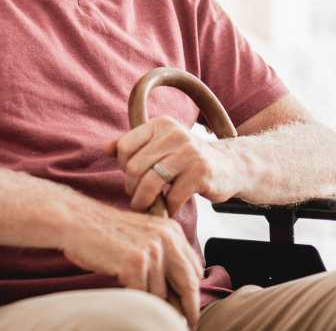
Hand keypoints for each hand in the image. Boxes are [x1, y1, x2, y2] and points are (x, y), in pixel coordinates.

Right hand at [60, 203, 202, 327]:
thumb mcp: (143, 236)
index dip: (192, 292)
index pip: (194, 269)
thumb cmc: (105, 233)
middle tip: (187, 326)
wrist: (77, 222)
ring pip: (162, 294)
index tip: (190, 308)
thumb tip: (177, 290)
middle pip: (188, 284)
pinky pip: (143, 295)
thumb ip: (163, 256)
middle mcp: (167, 238)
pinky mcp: (135, 263)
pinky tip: (129, 299)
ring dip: (154, 305)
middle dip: (188, 308)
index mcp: (172, 230)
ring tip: (146, 310)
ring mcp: (152, 250)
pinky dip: (136, 302)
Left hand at [104, 116, 241, 216]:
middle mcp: (174, 135)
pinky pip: (172, 197)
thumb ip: (133, 144)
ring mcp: (189, 154)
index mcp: (161, 125)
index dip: (123, 166)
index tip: (131, 176)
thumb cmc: (188, 157)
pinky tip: (167, 210)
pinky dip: (166, 209)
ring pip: (150, 182)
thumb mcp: (161, 143)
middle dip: (132, 188)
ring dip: (143, 201)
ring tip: (145, 206)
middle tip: (136, 196)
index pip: (125, 146)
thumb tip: (105, 148)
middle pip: (135, 167)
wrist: (230, 165)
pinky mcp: (200, 174)